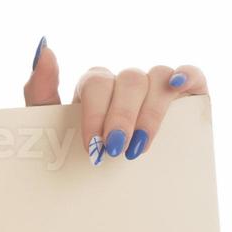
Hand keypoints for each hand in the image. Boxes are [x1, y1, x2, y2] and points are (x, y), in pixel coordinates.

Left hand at [22, 37, 206, 163]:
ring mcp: (155, 85)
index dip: (96, 112)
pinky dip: (187, 75)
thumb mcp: (49, 124)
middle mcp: (126, 81)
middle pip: (129, 81)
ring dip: (150, 112)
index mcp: (95, 85)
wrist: (98, 183)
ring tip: (140, 145)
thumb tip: (45, 48)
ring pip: (158, 77)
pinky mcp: (186, 92)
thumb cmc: (75, 149)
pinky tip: (178, 86)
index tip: (93, 144)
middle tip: (115, 149)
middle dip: (121, 117)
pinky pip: (192, 73)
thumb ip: (40, 87)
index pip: (97, 83)